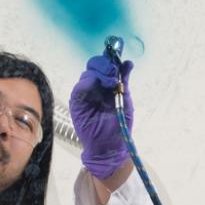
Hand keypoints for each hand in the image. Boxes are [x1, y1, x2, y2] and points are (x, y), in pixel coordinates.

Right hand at [69, 54, 133, 178]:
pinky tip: (96, 85)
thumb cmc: (119, 126)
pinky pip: (79, 88)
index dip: (110, 58)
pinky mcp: (77, 103)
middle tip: (114, 74)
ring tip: (111, 84)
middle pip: (94, 65)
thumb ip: (125, 81)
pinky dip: (88, 83)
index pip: (104, 65)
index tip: (117, 57)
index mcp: (106, 85)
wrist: (110, 147)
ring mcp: (85, 94)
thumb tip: (128, 62)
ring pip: (87, 74)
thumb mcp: (125, 100)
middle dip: (105, 65)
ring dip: (100, 74)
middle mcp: (94, 87)